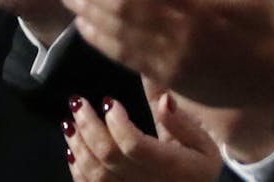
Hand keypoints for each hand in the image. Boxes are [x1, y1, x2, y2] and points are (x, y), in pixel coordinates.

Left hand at [56, 0, 273, 109]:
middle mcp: (181, 32)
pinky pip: (124, 57)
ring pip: (117, 33)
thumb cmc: (266, 23)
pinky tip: (82, 22)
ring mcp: (171, 58)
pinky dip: (99, 39)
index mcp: (203, 5)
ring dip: (86, 10)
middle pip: (123, 7)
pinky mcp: (165, 77)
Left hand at [62, 89, 219, 180]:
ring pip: (97, 175)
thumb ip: (181, 122)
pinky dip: (78, 170)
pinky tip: (72, 150)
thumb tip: (164, 100)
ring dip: (79, 146)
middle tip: (78, 102)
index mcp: (175, 168)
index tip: (108, 101)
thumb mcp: (203, 144)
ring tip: (70, 122)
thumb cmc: (197, 169)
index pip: (135, 145)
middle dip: (89, 127)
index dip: (117, 123)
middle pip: (110, 157)